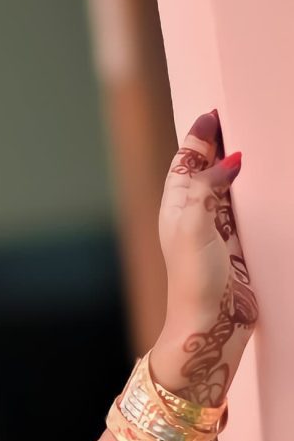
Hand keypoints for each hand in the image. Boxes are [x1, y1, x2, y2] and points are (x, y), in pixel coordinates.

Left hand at [152, 111, 257, 407]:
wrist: (210, 325)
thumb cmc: (194, 278)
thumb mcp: (194, 226)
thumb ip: (207, 189)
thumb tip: (229, 160)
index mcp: (177, 206)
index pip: (186, 161)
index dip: (198, 137)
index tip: (213, 114)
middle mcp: (195, 214)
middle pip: (205, 170)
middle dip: (217, 146)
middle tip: (234, 119)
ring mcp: (217, 230)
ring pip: (225, 188)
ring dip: (234, 168)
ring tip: (251, 143)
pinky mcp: (237, 246)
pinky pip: (244, 211)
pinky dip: (251, 193)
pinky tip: (264, 186)